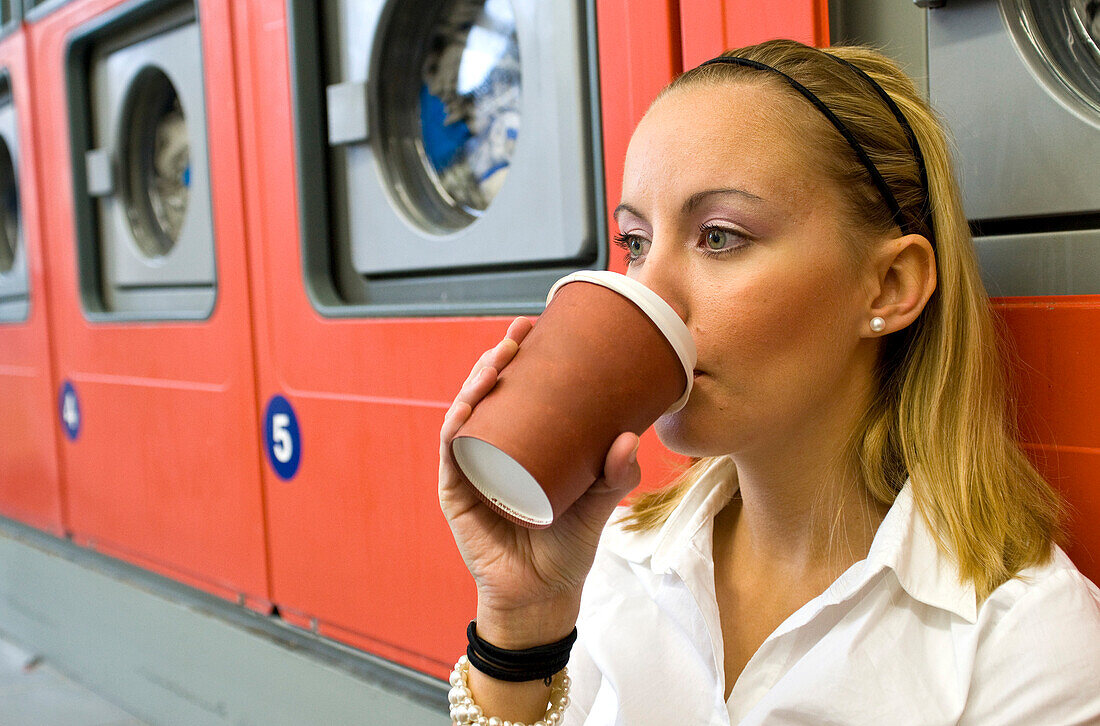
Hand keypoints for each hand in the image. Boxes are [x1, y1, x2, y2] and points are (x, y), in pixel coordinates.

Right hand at [439, 316, 642, 646]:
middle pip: (486, 395)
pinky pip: (452, 454)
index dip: (519, 358)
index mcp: (522, 445)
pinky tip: (466, 406)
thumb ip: (616, 473)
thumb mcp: (600, 504)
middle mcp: (492, 451)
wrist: (544, 597)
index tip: (534, 326)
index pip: (516, 392)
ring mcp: (471, 470)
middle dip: (496, 359)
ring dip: (475, 383)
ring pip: (465, 415)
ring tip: (495, 362)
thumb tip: (633, 435)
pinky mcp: (457, 495)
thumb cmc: (568, 547)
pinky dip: (456, 427)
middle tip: (517, 335)